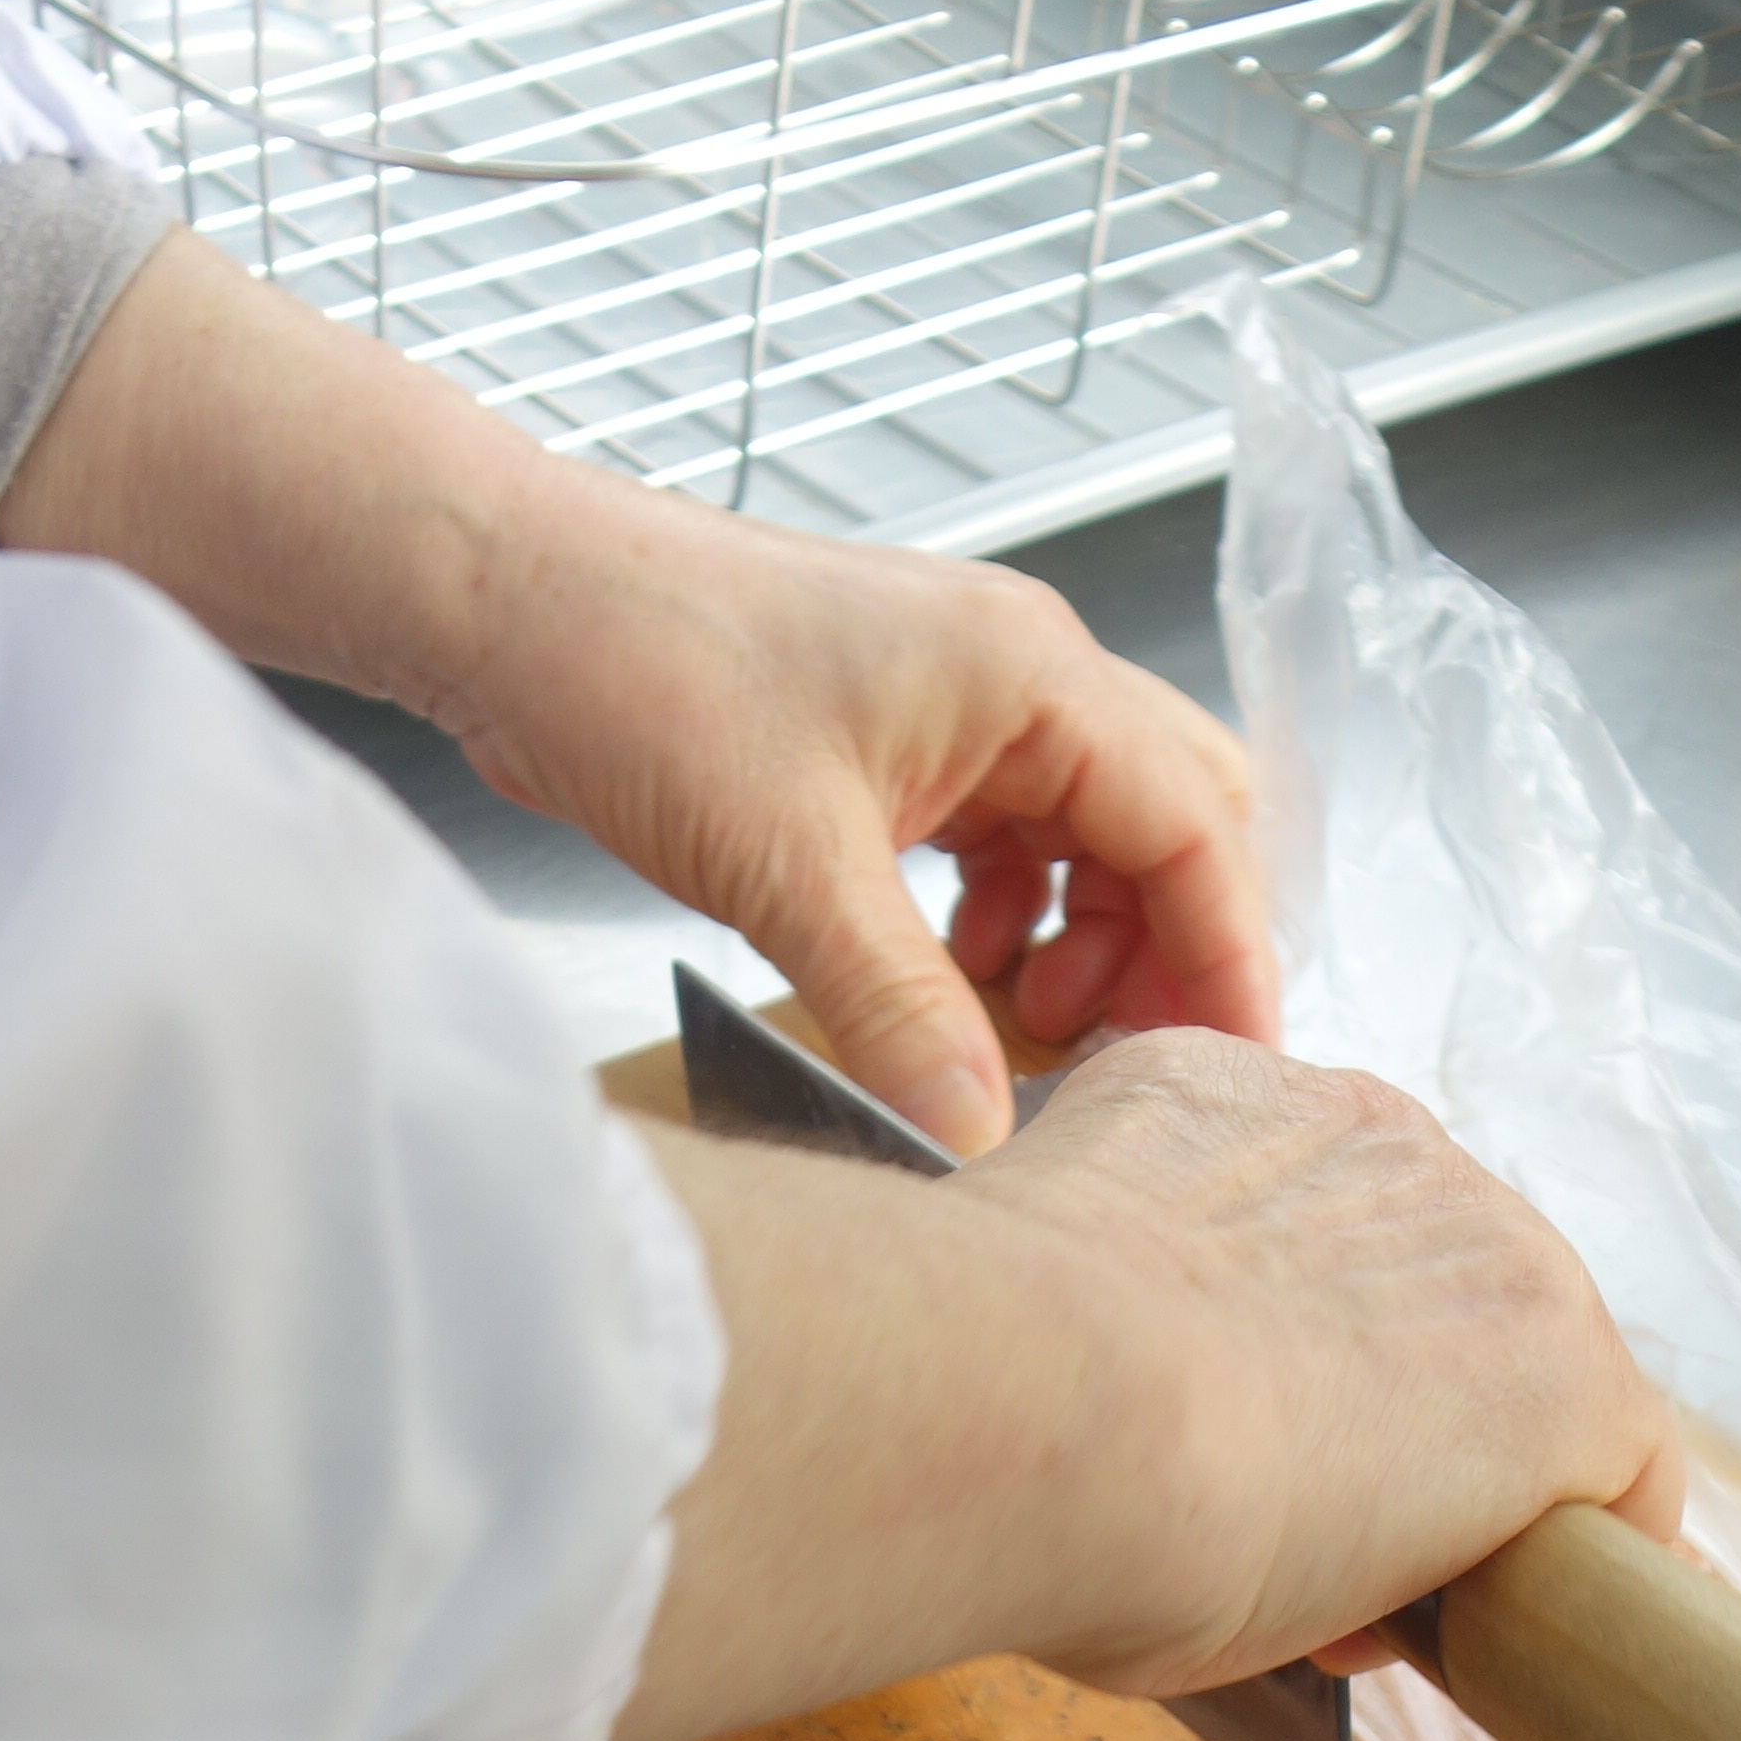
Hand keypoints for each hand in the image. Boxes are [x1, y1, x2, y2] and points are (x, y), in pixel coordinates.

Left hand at [451, 496, 1272, 1156]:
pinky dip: (1005, 924)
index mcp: (1032, 674)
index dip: (1228, 958)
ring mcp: (956, 704)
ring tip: (1026, 1032)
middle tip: (1135, 1063)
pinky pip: (1003, 842)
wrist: (509, 602)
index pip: (1197, 826)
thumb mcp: (790, 869)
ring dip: (1084, 941)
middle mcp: (1017, 675)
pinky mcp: (892, 740)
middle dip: (1171, 948)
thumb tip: (979, 1138)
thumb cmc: (642, 669)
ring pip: (1088, 839)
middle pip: (1171, 822)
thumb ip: (901, 1014)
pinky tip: (953, 985)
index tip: (1231, 1068)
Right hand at [615, 1031, 1676, 1740]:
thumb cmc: (997, 1398)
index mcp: (1225, 1103)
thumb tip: (1141, 1447)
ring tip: (1391, 1599)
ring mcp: (1490, 1244)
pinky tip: (1521, 1624)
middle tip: (1307, 1550)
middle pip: (1432, 1290)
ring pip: (1530, 1370)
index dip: (1291, 1363)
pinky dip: (1582, 1547)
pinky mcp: (1574, 1374)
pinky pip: (1622, 1465)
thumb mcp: (1049, 1325)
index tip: (1242, 1466)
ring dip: (1480, 1482)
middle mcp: (1374, 1136)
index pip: (1305, 1225)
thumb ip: (1120, 1343)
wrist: (1056, 1409)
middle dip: (1392, 1419)